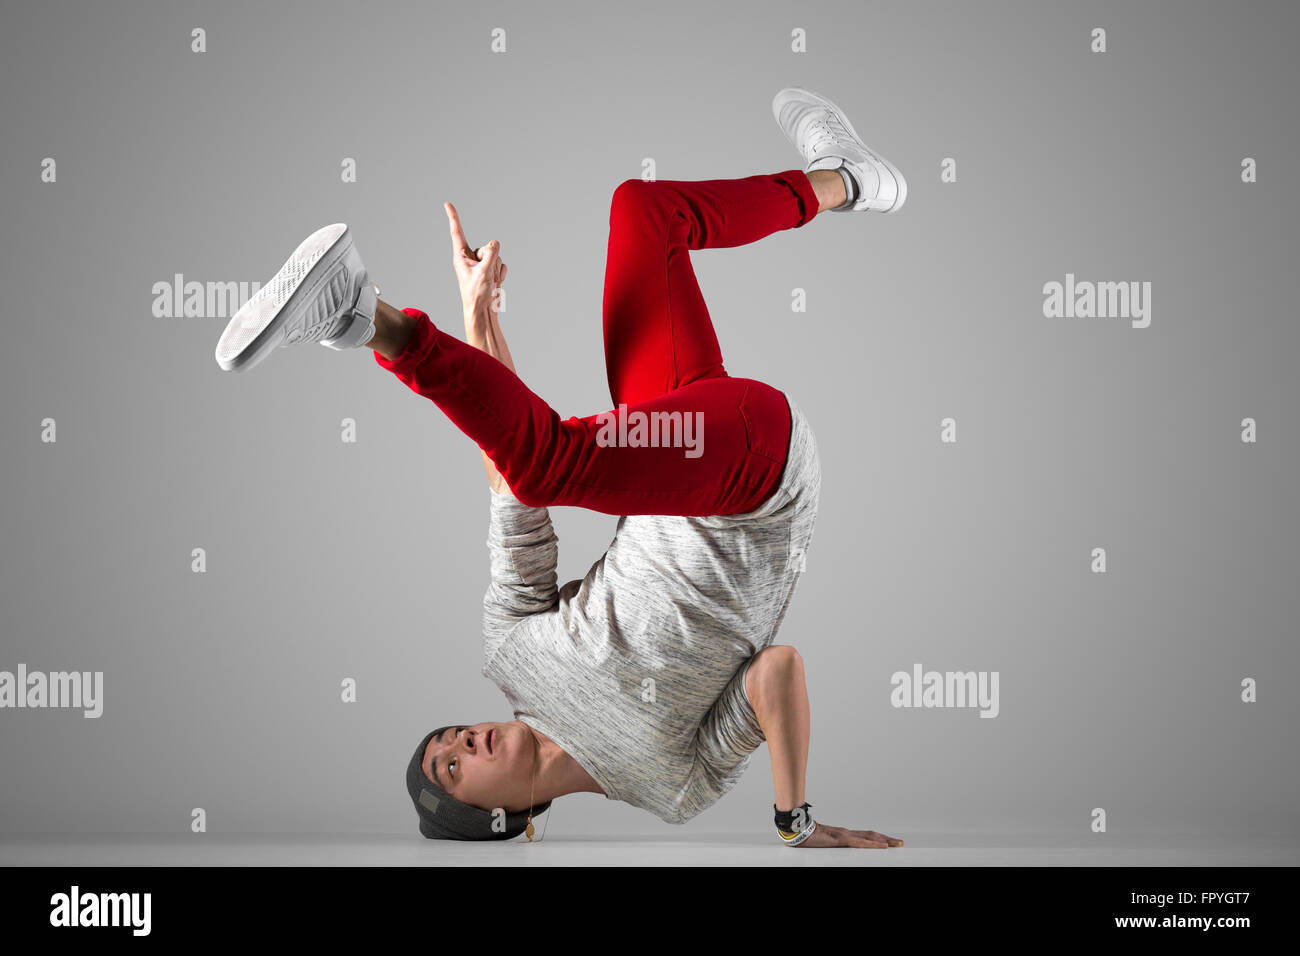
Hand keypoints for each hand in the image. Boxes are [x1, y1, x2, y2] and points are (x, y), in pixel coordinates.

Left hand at [444, 201, 506, 317]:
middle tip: (486, 276)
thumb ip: (490, 255)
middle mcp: (470, 259)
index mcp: (461, 257)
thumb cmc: (477, 295)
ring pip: (496, 256)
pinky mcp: (490, 271)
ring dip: (497, 269)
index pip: (457, 233)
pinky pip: (502, 264)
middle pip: (487, 247)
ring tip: (489, 283)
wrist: (483, 313)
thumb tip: (495, 243)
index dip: (453, 217)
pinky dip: (501, 274)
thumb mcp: (484, 273)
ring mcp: (481, 265)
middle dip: (491, 260)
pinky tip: (495, 283)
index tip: (447, 204)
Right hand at [793, 823, 902, 848]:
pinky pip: (860, 843)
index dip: (878, 839)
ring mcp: (844, 835)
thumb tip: (832, 847)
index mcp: (843, 834)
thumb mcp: (823, 843)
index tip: (890, 842)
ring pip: (870, 838)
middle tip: (901, 843)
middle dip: (887, 840)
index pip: (865, 836)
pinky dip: (873, 845)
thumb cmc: (807, 837)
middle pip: (872, 835)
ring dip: (884, 841)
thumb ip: (829, 844)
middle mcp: (847, 833)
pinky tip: (882, 847)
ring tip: (896, 845)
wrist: (797, 830)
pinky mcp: (841, 840)